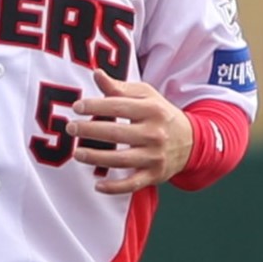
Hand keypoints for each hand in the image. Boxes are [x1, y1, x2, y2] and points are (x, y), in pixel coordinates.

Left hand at [68, 68, 192, 194]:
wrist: (191, 142)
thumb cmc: (160, 115)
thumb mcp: (145, 96)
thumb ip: (119, 87)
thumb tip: (96, 74)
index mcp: (152, 110)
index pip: (119, 106)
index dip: (95, 105)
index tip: (76, 107)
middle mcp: (155, 133)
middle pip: (117, 133)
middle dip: (90, 131)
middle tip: (70, 128)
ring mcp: (155, 156)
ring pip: (121, 160)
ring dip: (96, 158)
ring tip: (77, 153)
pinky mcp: (154, 175)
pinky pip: (132, 184)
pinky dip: (115, 188)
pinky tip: (97, 186)